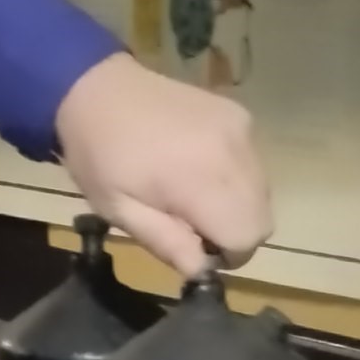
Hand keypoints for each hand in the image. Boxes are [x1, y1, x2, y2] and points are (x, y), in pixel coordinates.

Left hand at [57, 50, 269, 279]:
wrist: (97, 88)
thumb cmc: (100, 155)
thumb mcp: (119, 209)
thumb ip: (167, 243)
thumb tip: (203, 271)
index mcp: (201, 179)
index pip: (246, 237)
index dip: (224, 253)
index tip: (192, 244)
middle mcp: (233, 152)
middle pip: (262, 219)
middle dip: (233, 232)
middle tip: (189, 222)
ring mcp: (241, 129)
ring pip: (262, 192)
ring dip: (235, 205)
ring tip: (191, 192)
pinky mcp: (240, 114)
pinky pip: (253, 163)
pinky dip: (235, 176)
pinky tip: (197, 164)